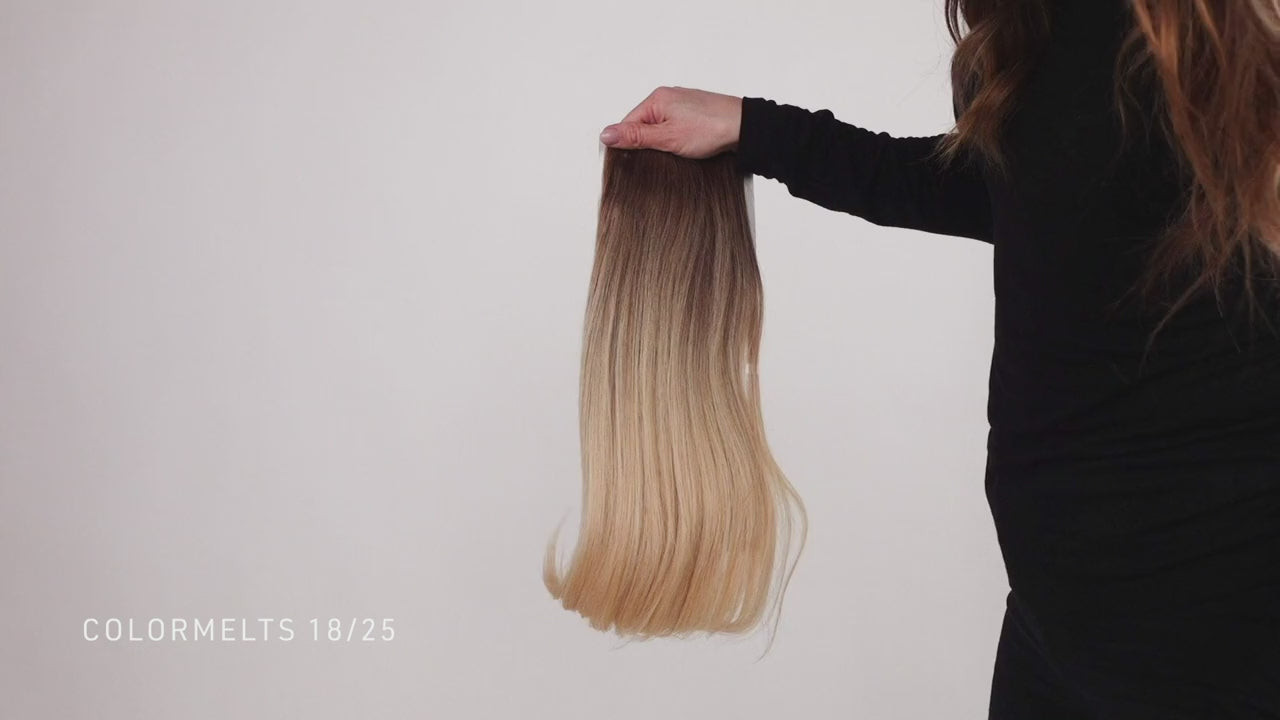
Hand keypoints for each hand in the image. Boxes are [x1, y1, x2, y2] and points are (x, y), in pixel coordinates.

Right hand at [599, 86, 741, 158]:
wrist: (745, 128)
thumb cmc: (710, 128)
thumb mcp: (667, 137)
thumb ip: (635, 137)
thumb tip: (605, 134)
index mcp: (656, 99)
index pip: (628, 124)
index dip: (627, 145)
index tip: (630, 163)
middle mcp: (667, 98)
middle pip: (643, 126)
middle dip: (646, 145)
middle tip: (656, 160)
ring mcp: (682, 106)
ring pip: (659, 129)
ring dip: (662, 145)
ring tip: (673, 155)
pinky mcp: (694, 115)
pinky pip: (674, 129)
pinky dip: (675, 141)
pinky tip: (684, 150)